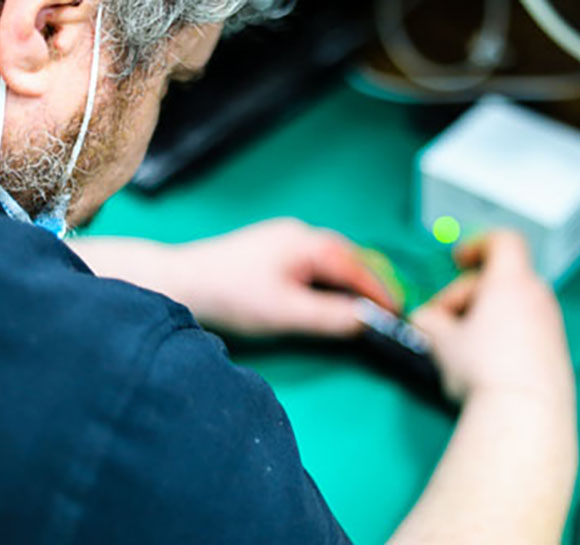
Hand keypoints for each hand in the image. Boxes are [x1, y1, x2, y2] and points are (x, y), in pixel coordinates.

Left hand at [152, 218, 397, 336]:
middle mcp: (300, 234)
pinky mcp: (271, 250)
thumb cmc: (230, 295)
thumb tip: (366, 322)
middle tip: (388, 311)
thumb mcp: (286, 313)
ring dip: (351, 281)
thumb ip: (330, 318)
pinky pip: (314, 262)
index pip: (358, 268)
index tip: (398, 313)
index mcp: (308, 243)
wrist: (181, 282)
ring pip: (332, 259)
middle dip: (371, 284)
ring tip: (364, 307)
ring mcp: (284, 239)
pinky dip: (330, 279)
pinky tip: (328, 296)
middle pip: (350, 258)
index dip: (381, 292)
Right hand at [410, 231, 573, 402]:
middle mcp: (537, 297)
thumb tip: (424, 319)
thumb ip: (429, 321)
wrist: (526, 414)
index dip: (478, 244)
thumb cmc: (481, 368)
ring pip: (513, 307)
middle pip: (502, 279)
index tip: (457, 260)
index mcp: (510, 281)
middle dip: (468, 295)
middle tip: (441, 323)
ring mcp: (551, 326)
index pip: (502, 241)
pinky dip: (504, 337)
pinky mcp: (556, 355)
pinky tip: (486, 368)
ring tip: (461, 349)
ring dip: (485, 318)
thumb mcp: (441, 341)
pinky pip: (526, 332)